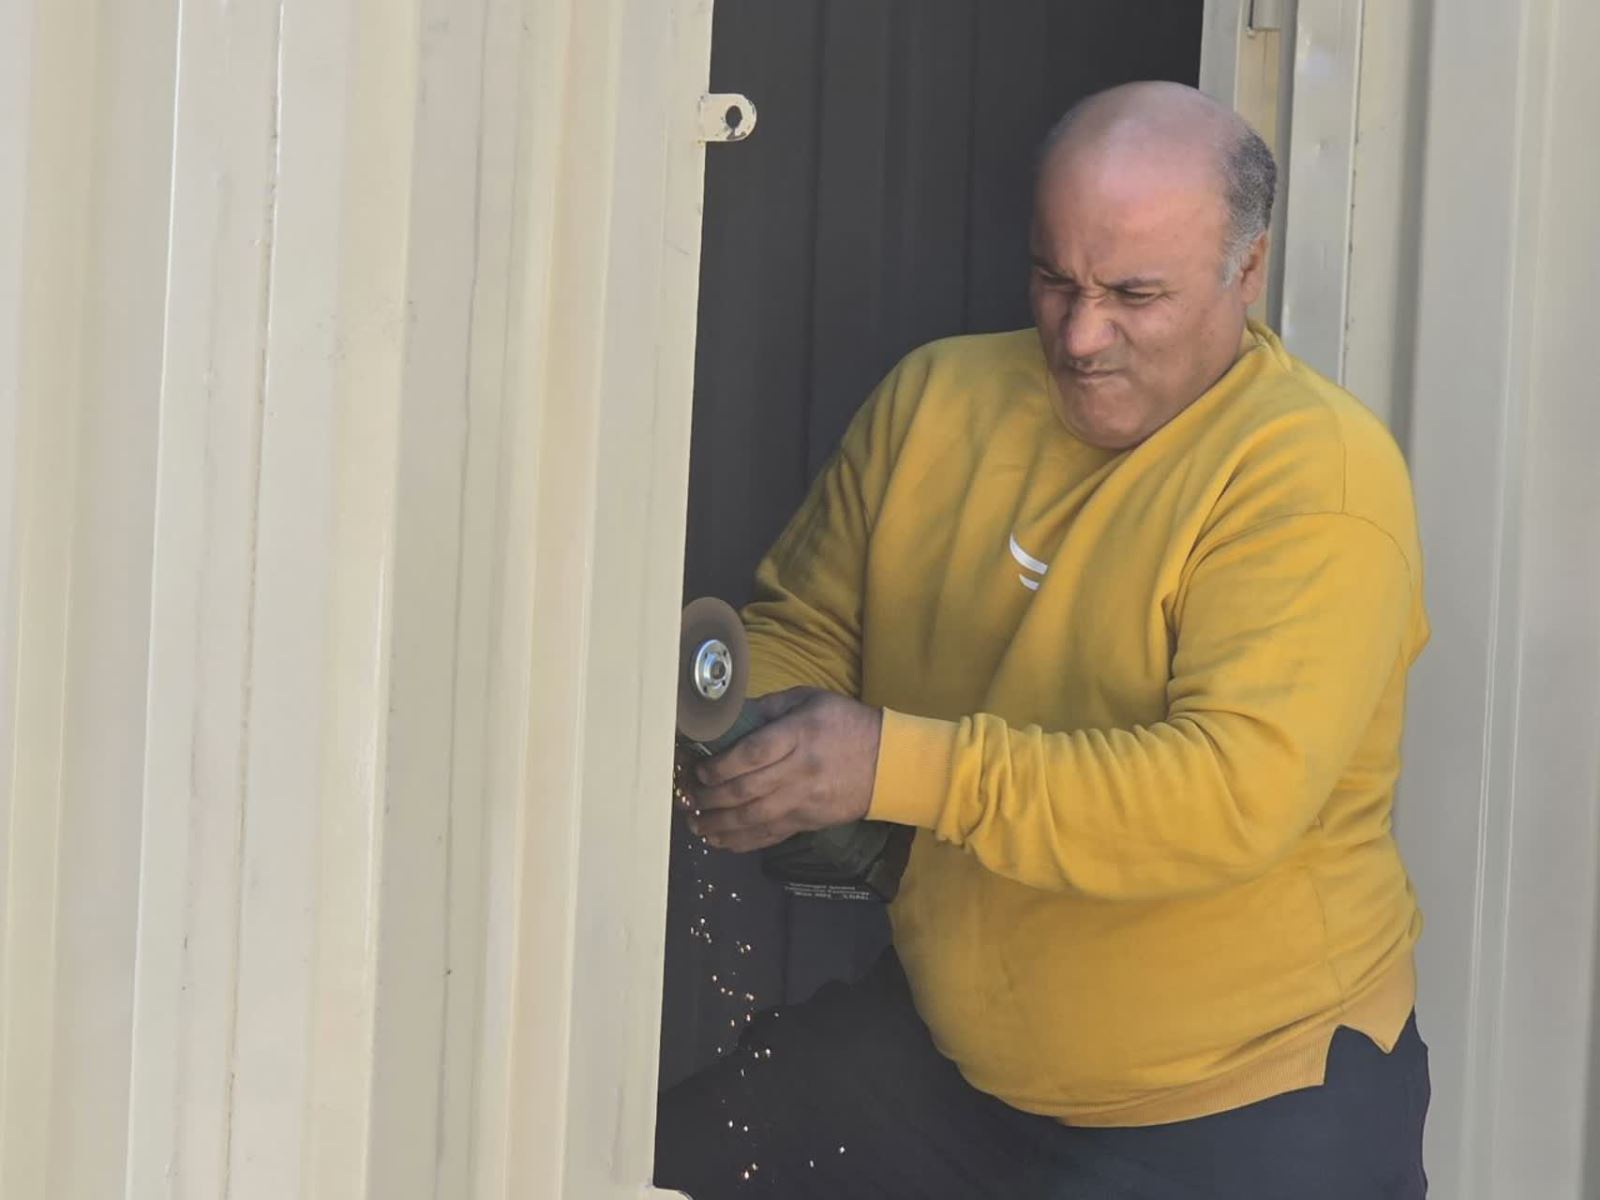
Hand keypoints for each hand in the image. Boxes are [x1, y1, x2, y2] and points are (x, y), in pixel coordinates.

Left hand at [684, 688, 882, 852]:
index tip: (701, 770)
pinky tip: (720, 841)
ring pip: (753, 818)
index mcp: (799, 735)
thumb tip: (730, 715)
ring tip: (695, 823)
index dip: (721, 765)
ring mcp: (804, 800)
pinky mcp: (808, 821)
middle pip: (747, 789)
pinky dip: (742, 842)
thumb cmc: (846, 724)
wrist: (889, 763)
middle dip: (711, 797)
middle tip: (689, 797)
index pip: (752, 754)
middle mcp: (799, 770)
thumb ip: (770, 707)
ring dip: (719, 824)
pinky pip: (770, 835)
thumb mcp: (810, 699)